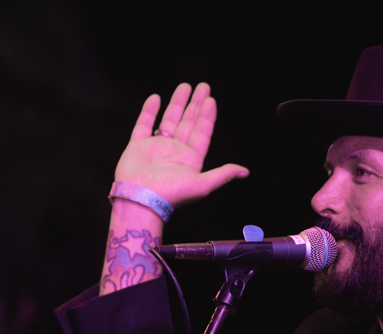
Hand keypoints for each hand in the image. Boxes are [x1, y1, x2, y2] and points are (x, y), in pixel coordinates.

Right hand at [115, 82, 248, 206]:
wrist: (140, 199)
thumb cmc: (172, 193)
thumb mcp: (202, 185)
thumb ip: (222, 175)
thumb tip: (245, 172)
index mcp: (190, 160)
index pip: (202, 133)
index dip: (207, 117)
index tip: (211, 100)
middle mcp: (175, 152)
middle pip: (188, 123)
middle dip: (196, 105)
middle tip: (203, 87)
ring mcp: (157, 147)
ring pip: (169, 120)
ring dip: (177, 103)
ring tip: (185, 86)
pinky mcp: (138, 146)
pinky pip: (144, 125)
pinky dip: (149, 111)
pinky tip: (156, 98)